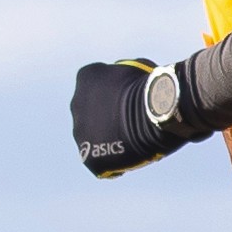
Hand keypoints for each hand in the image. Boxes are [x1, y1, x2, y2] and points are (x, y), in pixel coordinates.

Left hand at [72, 57, 192, 177]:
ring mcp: (80, 131)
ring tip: (131, 143)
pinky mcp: (88, 155)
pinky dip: (111, 161)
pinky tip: (129, 158)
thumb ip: (126, 76)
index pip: (96, 86)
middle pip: (90, 113)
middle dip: (105, 118)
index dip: (114, 95)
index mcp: (87, 78)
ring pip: (91, 138)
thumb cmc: (152, 87)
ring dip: (106, 140)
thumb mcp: (138, 70)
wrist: (155, 112)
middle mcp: (76, 104)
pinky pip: (99, 161)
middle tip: (129, 124)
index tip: (129, 101)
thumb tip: (129, 83)